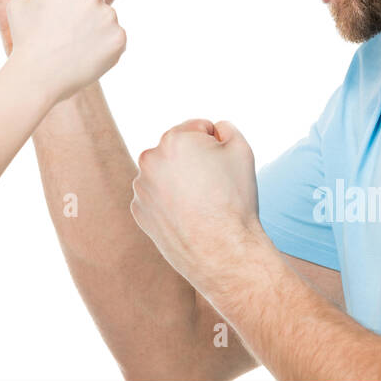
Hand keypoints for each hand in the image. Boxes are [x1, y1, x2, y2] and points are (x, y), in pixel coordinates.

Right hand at [5, 0, 126, 105]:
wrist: (38, 76)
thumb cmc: (25, 40)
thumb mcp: (19, 5)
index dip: (66, 2)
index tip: (57, 19)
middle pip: (93, 0)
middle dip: (83, 14)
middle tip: (67, 35)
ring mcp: (109, 16)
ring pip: (105, 20)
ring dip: (95, 31)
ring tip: (75, 48)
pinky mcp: (119, 38)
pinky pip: (114, 40)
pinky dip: (104, 48)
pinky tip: (86, 57)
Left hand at [130, 119, 264, 291]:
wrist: (223, 252)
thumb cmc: (235, 200)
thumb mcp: (242, 150)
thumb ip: (226, 128)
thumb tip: (214, 128)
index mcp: (173, 139)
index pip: (198, 128)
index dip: (217, 146)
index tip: (224, 167)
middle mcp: (149, 159)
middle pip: (178, 150)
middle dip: (195, 161)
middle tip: (214, 186)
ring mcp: (141, 186)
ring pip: (166, 173)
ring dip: (180, 181)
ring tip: (201, 204)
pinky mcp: (139, 210)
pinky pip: (157, 197)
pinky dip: (170, 202)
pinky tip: (188, 216)